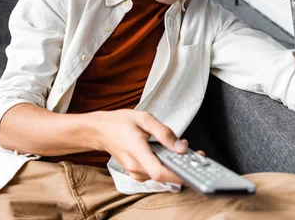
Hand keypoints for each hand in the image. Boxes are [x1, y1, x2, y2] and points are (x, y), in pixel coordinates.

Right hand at [90, 109, 205, 183]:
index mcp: (136, 150)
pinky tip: (168, 154)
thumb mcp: (144, 118)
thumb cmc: (119, 122)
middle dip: (182, 166)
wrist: (99, 130)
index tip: (194, 166)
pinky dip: (165, 165)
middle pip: (165, 175)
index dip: (180, 173)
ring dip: (174, 165)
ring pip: (161, 175)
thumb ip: (164, 133)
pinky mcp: (137, 173)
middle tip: (194, 154)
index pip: (160, 172)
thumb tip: (181, 147)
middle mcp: (135, 166)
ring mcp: (135, 172)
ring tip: (181, 151)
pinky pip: (155, 173)